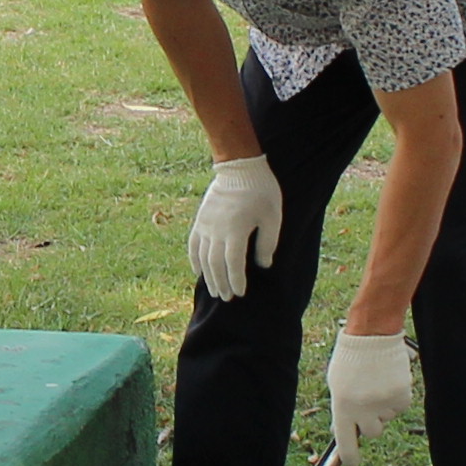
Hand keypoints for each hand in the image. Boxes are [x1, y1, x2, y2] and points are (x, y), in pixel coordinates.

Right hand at [186, 153, 283, 299]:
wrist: (239, 167)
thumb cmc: (261, 191)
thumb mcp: (273, 217)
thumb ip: (267, 243)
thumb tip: (263, 265)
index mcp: (236, 230)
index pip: (234, 263)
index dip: (236, 280)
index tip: (240, 293)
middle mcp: (217, 230)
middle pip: (215, 264)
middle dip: (221, 283)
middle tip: (227, 298)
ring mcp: (205, 225)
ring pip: (203, 257)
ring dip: (208, 276)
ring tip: (214, 290)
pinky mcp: (200, 220)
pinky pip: (193, 244)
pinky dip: (194, 260)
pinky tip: (198, 272)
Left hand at [325, 326, 414, 453]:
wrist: (373, 336)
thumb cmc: (350, 360)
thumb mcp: (337, 386)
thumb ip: (341, 410)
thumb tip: (342, 433)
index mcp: (342, 407)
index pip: (346, 443)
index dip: (350, 457)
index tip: (352, 463)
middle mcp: (364, 409)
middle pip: (372, 432)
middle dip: (370, 422)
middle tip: (367, 403)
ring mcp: (384, 404)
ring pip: (387, 418)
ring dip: (382, 406)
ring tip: (376, 382)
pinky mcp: (402, 396)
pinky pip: (400, 407)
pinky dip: (395, 398)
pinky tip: (389, 380)